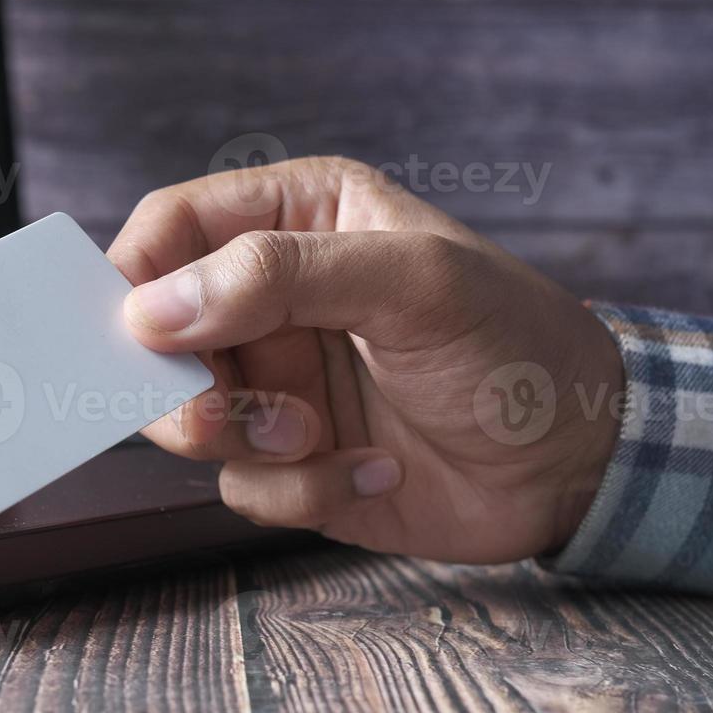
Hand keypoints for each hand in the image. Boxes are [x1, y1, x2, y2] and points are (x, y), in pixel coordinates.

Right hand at [110, 156, 622, 563]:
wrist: (578, 462)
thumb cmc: (516, 344)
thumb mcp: (412, 283)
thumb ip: (281, 275)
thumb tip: (151, 307)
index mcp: (299, 221)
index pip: (173, 229)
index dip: (135, 278)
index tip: (134, 335)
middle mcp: (276, 301)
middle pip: (157, 336)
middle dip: (179, 385)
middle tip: (219, 416)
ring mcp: (283, 386)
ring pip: (189, 419)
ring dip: (248, 442)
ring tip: (320, 439)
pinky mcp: (297, 463)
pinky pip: (245, 486)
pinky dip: (302, 491)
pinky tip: (376, 472)